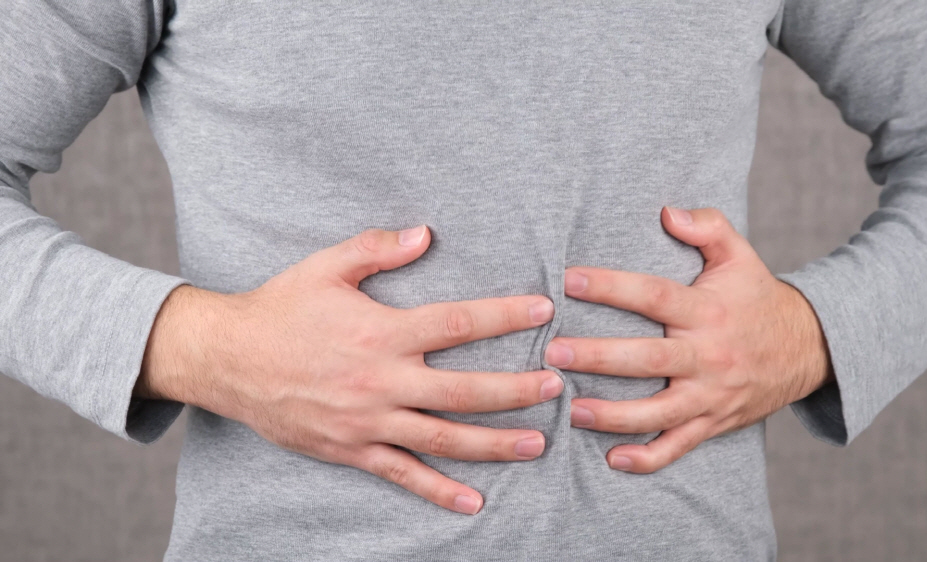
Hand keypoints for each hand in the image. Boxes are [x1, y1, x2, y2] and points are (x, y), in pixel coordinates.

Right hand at [136, 226, 563, 514]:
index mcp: (381, 331)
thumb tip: (426, 232)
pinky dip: (439, 491)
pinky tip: (472, 501)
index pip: (457, 324)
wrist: (225, 358)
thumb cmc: (279, 308)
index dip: (504, 317)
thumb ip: (377, 247)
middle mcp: (381, 380)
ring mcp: (368, 421)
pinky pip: (402, 474)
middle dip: (516, 390)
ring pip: (444, 438)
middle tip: (558, 388)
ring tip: (538, 442)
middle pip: (464, 390)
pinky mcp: (351, 449)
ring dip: (495, 443)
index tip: (544, 312)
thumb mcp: (326, 267)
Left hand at [544, 207, 832, 472]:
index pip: (654, 296)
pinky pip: (679, 447)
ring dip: (613, 416)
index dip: (612, 287)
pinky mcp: (713, 422)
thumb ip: (707, 226)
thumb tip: (666, 211)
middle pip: (648, 360)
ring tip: (572, 410)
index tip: (570, 280)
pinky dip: (648, 458)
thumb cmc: (758, 298)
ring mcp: (710, 395)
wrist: (810, 350)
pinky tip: (613, 459)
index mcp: (707, 311)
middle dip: (598, 358)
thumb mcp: (740, 255)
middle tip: (554, 353)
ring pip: (658, 413)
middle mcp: (708, 356)